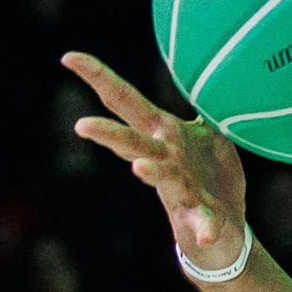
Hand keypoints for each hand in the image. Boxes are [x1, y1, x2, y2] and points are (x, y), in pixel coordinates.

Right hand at [66, 52, 248, 270]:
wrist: (221, 231)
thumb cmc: (208, 175)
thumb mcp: (208, 134)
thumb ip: (200, 106)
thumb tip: (204, 69)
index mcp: (163, 134)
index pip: (125, 101)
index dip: (99, 78)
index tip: (69, 57)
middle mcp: (165, 159)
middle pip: (132, 143)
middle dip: (109, 134)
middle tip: (81, 125)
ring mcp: (181, 189)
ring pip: (163, 178)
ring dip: (153, 172)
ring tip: (140, 168)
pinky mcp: (202, 216)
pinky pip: (203, 220)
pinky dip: (205, 226)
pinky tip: (208, 234)